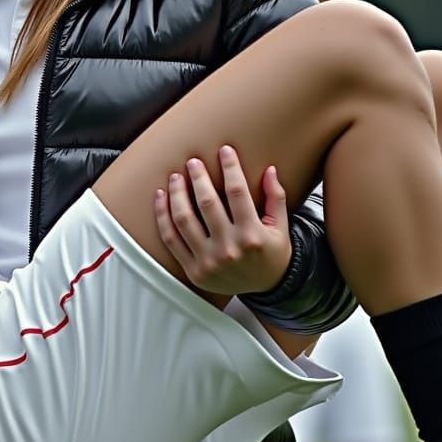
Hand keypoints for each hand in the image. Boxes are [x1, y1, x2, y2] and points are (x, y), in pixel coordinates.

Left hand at [154, 145, 291, 295]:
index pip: (237, 193)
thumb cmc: (272, 253)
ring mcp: (208, 261)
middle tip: (193, 161)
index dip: (230, 168)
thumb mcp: (281, 228)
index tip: (224, 151)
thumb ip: (276, 198)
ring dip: (177, 194)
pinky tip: (161, 196)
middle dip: (199, 177)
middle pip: (207, 203)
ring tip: (176, 177)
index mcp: (252, 236)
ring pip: (184, 219)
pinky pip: (171, 238)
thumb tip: (270, 169)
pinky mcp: (193, 269)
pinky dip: (162, 216)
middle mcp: (229, 249)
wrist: (267, 289)